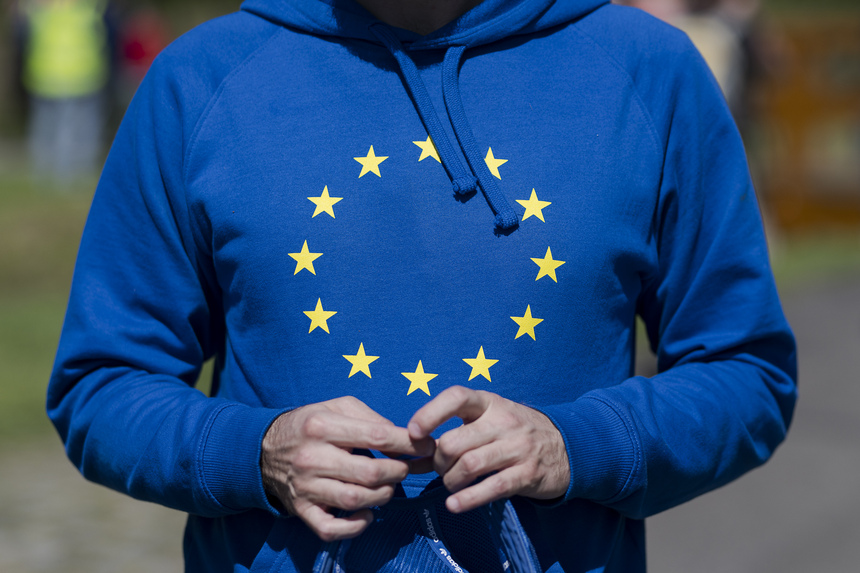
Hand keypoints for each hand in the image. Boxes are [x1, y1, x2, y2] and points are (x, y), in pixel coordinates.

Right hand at [261, 396, 434, 540]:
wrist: (263, 449)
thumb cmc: (310, 424)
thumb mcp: (337, 406)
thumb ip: (370, 417)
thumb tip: (404, 436)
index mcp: (322, 426)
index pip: (376, 436)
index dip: (408, 444)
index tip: (427, 447)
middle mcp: (312, 457)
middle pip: (370, 473)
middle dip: (398, 472)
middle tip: (406, 468)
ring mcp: (305, 487)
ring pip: (356, 500)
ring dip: (383, 496)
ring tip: (389, 486)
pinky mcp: (301, 509)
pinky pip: (331, 528)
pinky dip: (355, 527)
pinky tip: (367, 514)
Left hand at [408, 386, 569, 513]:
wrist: (567, 447)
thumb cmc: (514, 432)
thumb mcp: (491, 417)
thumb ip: (457, 429)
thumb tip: (413, 450)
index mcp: (489, 403)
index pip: (456, 398)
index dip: (430, 413)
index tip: (413, 432)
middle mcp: (503, 422)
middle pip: (455, 441)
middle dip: (438, 461)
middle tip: (439, 468)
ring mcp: (517, 448)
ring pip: (469, 465)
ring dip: (450, 481)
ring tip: (451, 484)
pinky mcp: (527, 474)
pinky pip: (491, 488)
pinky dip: (468, 499)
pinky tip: (454, 505)